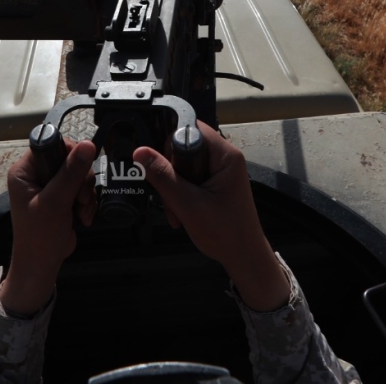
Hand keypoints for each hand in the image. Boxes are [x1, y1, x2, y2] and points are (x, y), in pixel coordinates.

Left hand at [0, 138, 96, 315]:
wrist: (41, 266)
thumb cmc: (40, 235)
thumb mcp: (56, 202)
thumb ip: (71, 173)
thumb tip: (88, 143)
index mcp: (25, 170)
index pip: (50, 143)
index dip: (69, 152)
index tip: (79, 169)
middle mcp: (36, 174)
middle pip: (70, 158)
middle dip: (81, 180)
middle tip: (81, 198)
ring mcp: (50, 186)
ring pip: (79, 174)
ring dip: (86, 194)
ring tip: (81, 211)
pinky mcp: (62, 198)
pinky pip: (82, 189)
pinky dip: (87, 203)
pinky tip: (83, 217)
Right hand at [133, 123, 289, 311]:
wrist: (243, 257)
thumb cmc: (227, 234)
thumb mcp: (189, 204)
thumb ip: (163, 177)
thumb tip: (141, 153)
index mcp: (226, 156)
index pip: (191, 129)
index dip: (172, 144)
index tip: (162, 166)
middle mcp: (224, 158)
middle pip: (184, 148)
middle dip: (170, 173)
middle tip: (171, 197)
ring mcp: (219, 171)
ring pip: (182, 166)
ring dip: (173, 188)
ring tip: (178, 211)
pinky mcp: (213, 183)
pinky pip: (188, 179)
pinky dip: (180, 195)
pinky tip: (181, 213)